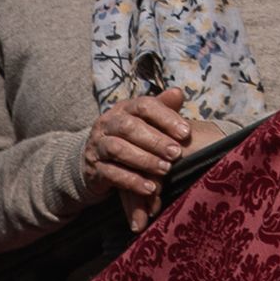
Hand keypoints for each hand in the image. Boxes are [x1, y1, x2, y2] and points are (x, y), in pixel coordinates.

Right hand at [81, 87, 191, 233]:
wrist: (94, 162)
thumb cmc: (128, 138)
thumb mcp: (144, 122)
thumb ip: (162, 109)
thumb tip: (178, 93)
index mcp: (123, 108)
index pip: (144, 105)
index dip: (166, 117)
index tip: (186, 132)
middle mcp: (107, 123)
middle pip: (129, 127)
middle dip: (155, 140)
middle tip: (176, 153)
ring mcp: (97, 146)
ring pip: (118, 149)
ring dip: (144, 160)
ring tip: (165, 169)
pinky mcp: (93, 169)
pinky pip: (111, 174)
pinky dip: (132, 181)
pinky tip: (150, 188)